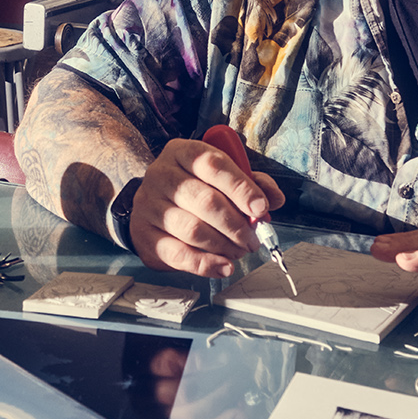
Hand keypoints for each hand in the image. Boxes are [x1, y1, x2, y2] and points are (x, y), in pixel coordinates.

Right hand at [129, 138, 284, 278]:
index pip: (213, 164)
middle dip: (237, 224)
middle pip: (205, 200)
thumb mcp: (222, 175)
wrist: (154, 203)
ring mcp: (148, 205)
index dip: (241, 187)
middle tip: (253, 239)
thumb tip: (274, 199)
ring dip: (224, 245)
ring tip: (239, 251)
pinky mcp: (143, 234)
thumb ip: (251, 182)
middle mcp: (161, 174)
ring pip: (193, 229)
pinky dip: (205, 264)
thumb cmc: (195, 187)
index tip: (261, 208)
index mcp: (182, 152)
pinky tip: (223, 266)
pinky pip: (177, 253)